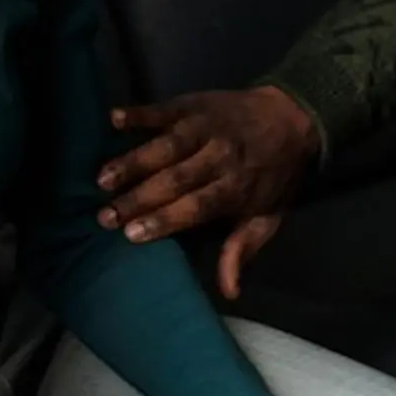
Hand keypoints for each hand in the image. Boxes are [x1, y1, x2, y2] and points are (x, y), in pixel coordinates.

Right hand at [97, 87, 317, 298]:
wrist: (294, 116)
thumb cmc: (275, 174)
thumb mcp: (268, 215)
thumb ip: (243, 249)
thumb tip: (229, 291)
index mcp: (237, 187)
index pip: (196, 206)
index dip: (164, 219)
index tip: (131, 234)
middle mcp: (220, 156)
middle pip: (175, 179)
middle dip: (138, 197)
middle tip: (105, 215)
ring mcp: (206, 127)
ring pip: (165, 146)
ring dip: (132, 161)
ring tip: (102, 178)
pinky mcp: (195, 104)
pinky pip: (164, 109)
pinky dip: (139, 114)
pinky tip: (114, 120)